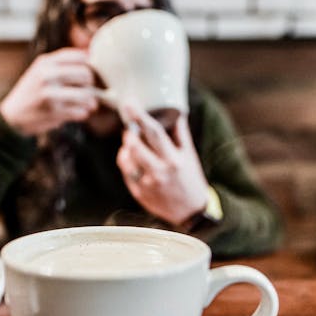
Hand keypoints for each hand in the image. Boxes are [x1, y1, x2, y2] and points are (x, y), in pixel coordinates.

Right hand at [0, 48, 97, 135]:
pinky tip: (78, 112)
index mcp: (45, 62)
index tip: (88, 73)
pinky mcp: (53, 112)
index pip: (80, 56)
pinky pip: (81, 112)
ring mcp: (50, 94)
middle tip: (86, 90)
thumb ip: (62, 62)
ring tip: (87, 103)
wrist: (12, 115)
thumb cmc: (32, 91)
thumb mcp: (41, 70)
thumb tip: (91, 54)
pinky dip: (83, 113)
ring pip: (86, 95)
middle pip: (86, 74)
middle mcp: (47, 75)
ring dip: (90, 101)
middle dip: (90, 84)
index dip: (89, 65)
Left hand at [116, 105, 209, 226]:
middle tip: (130, 126)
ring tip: (132, 142)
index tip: (130, 103)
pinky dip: (125, 160)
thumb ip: (180, 134)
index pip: (154, 133)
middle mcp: (160, 172)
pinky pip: (125, 171)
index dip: (140, 116)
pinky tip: (131, 157)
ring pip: (127, 158)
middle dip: (129, 133)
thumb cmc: (190, 178)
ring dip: (126, 146)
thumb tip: (176, 111)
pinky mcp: (139, 193)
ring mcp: (147, 184)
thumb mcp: (190, 155)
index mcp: (174, 159)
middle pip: (135, 146)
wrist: (190, 212)